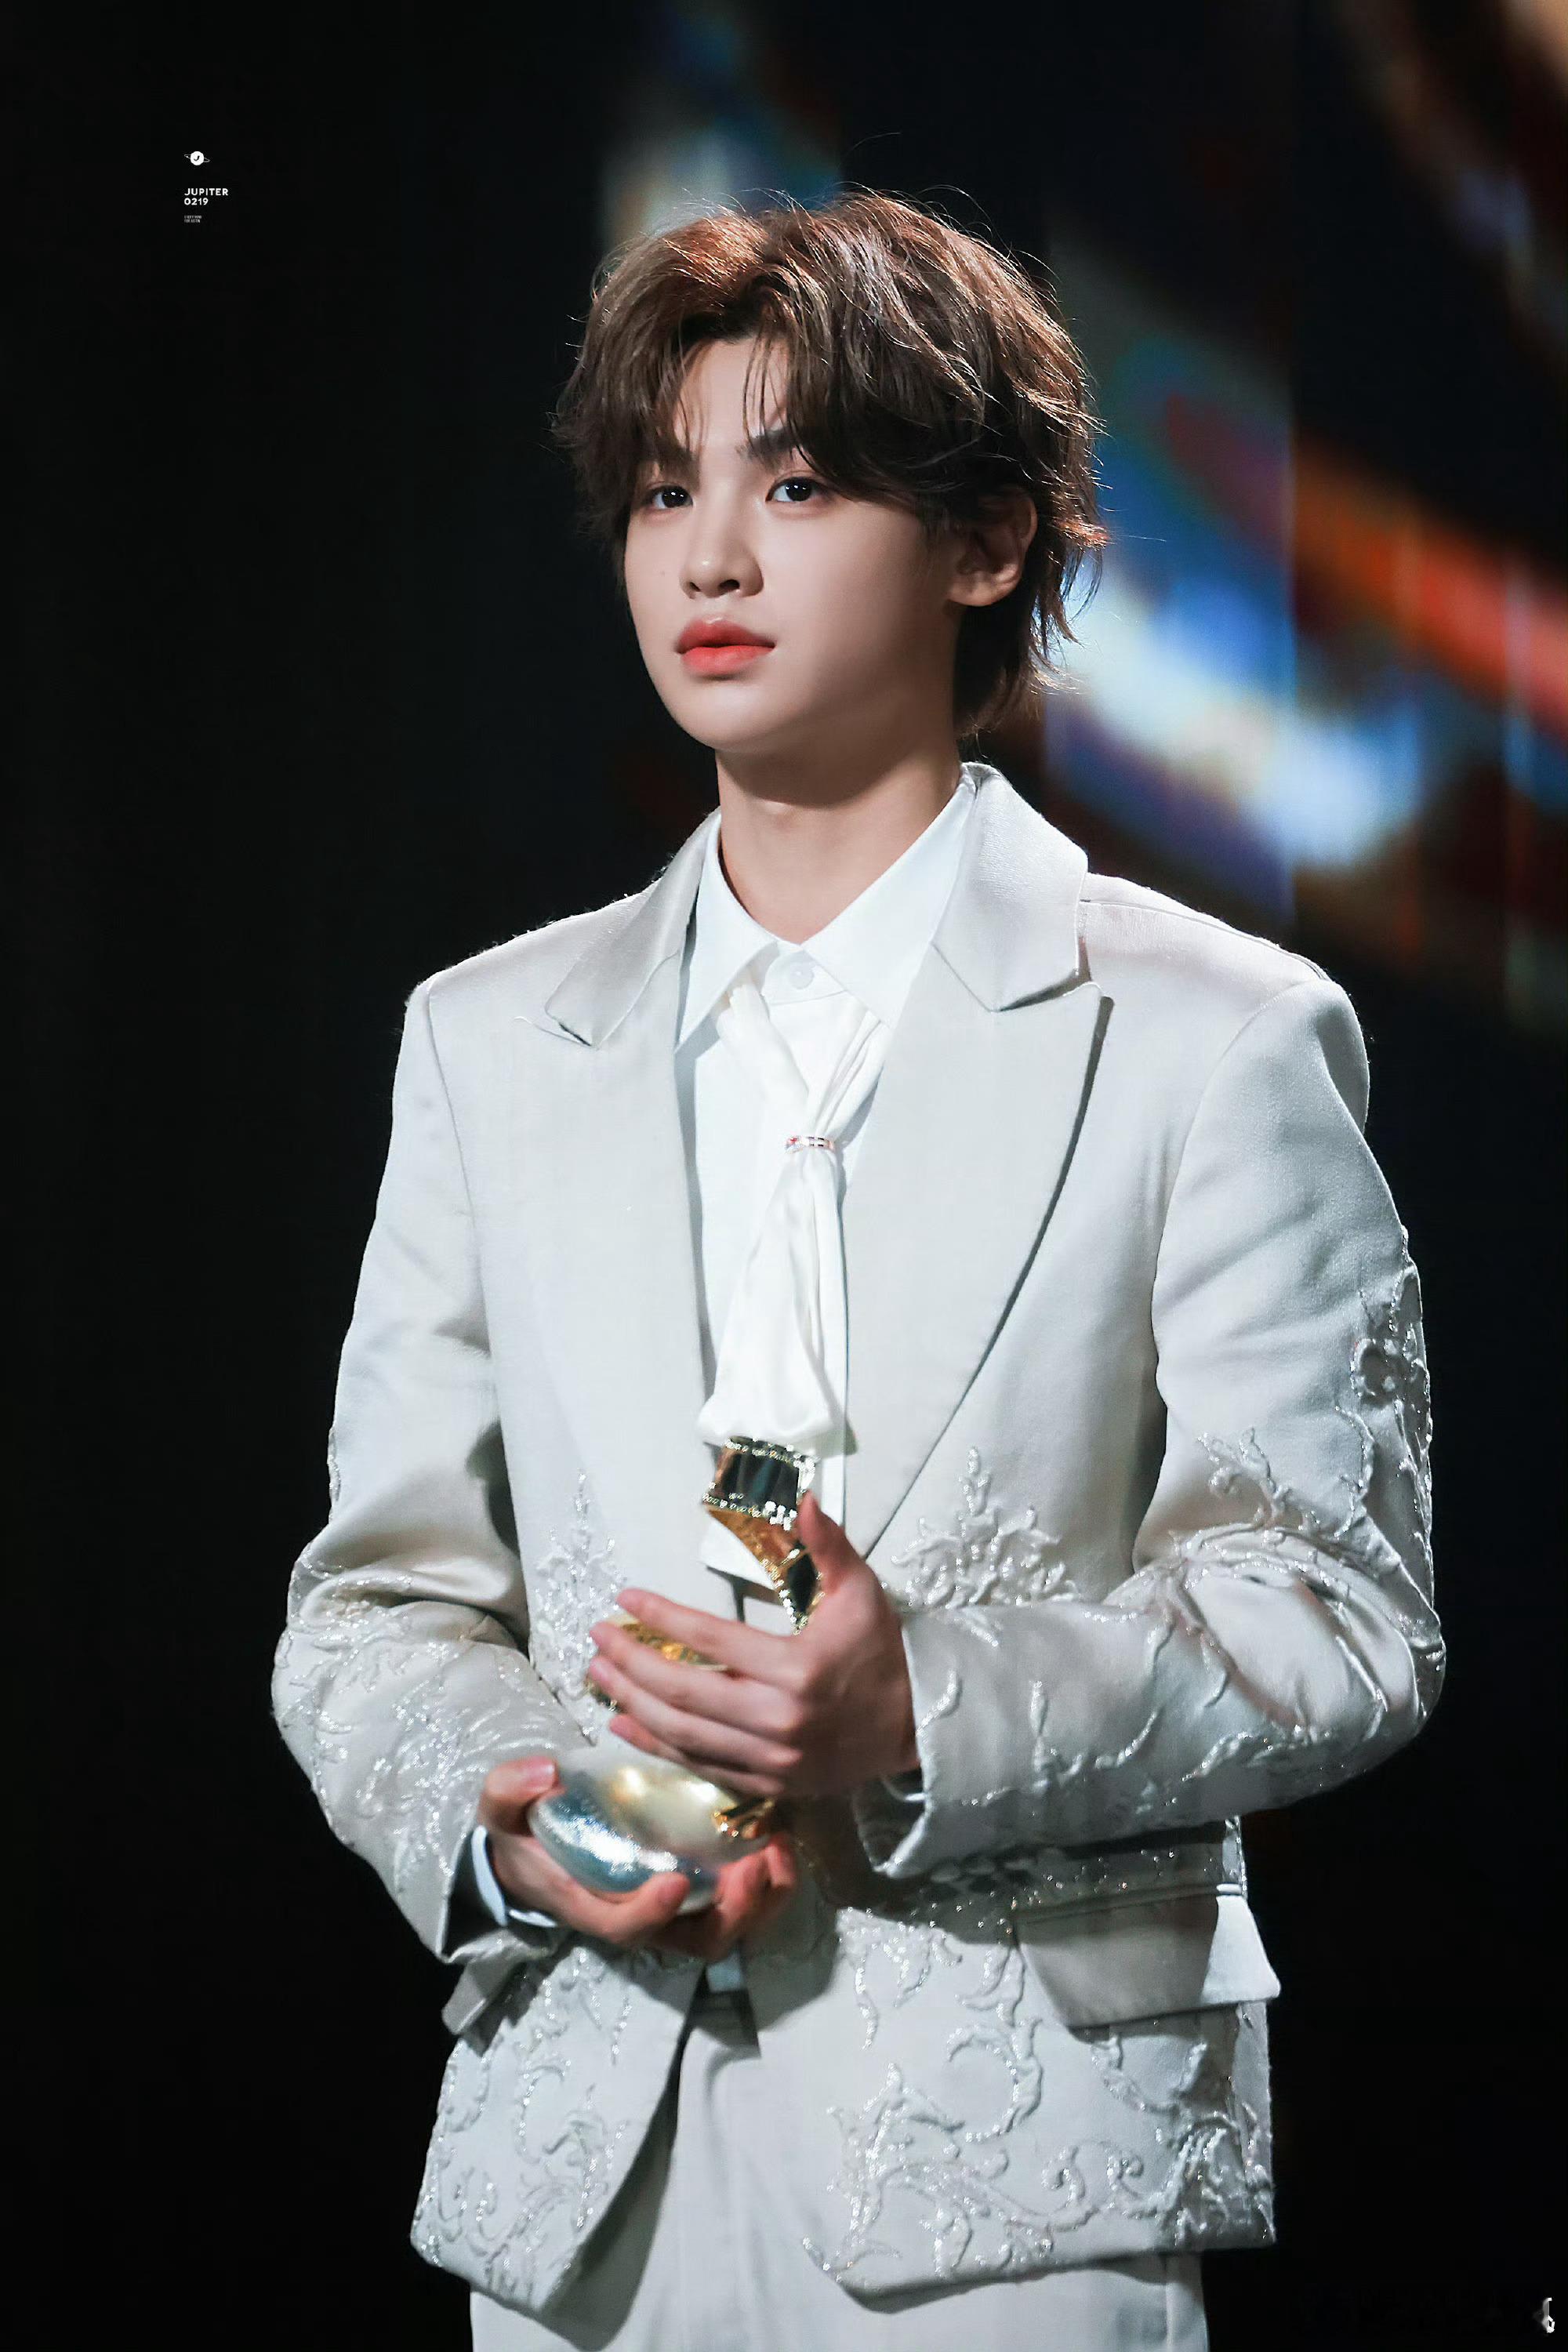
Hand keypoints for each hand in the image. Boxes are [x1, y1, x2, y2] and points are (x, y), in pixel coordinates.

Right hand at [476, 1754, 797, 1964]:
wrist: (534, 1851)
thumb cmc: (523, 1832)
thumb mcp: (501, 1807)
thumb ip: (510, 1789)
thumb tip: (543, 1772)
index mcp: (590, 1903)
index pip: (624, 1927)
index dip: (650, 1914)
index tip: (675, 1881)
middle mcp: (640, 1915)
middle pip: (697, 1941)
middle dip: (732, 1911)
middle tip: (754, 1864)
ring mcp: (674, 1908)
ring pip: (729, 1927)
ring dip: (762, 1898)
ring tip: (778, 1848)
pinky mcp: (697, 1888)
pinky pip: (742, 1902)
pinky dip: (769, 1881)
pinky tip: (778, 1836)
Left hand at [587, 1490, 918, 1800]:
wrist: (917, 1727)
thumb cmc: (881, 1652)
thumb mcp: (860, 1592)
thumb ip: (829, 1545)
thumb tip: (803, 1496)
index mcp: (797, 1669)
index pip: (712, 1639)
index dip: (662, 1618)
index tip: (626, 1597)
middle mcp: (778, 1719)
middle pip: (684, 1691)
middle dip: (631, 1662)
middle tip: (596, 1637)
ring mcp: (770, 1759)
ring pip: (684, 1734)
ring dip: (633, 1703)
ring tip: (598, 1674)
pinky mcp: (768, 1785)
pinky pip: (700, 1766)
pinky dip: (658, 1746)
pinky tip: (625, 1723)